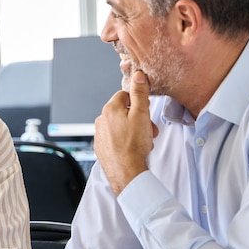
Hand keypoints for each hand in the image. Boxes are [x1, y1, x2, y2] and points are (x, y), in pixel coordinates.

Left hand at [94, 69, 157, 194]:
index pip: (125, 95)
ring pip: (120, 126)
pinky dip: (125, 142)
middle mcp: (101, 120)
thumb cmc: (134, 146)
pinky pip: (116, 139)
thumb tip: (137, 75)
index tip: (145, 111)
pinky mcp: (102, 148)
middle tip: (148, 129)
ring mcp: (100, 135)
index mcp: (110, 109)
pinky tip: (134, 149)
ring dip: (134, 131)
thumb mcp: (141, 114)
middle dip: (138, 119)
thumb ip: (139, 92)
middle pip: (123, 112)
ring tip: (143, 141)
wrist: (126, 172)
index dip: (138, 103)